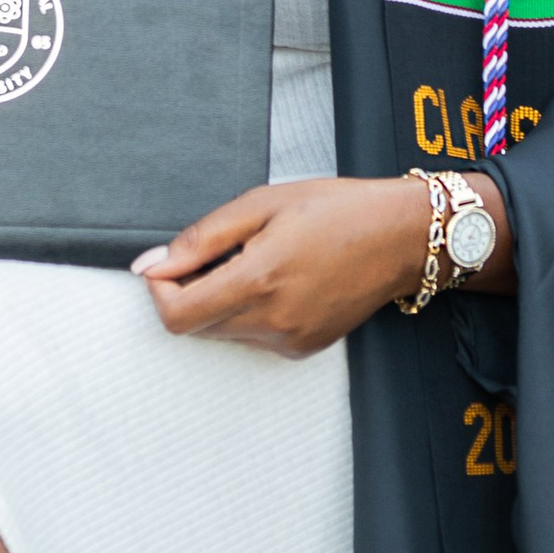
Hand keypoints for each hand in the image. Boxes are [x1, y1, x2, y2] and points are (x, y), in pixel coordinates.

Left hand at [130, 176, 435, 358]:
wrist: (401, 236)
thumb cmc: (338, 210)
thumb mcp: (262, 203)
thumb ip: (200, 238)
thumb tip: (152, 264)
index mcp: (258, 281)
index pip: (176, 315)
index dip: (159, 289)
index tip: (167, 264)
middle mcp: (273, 322)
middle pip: (196, 327)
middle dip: (190, 291)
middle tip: (218, 252)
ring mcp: (290, 340)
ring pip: (223, 333)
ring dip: (220, 302)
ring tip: (256, 261)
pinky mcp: (304, 349)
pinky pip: (254, 338)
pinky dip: (249, 313)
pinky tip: (278, 281)